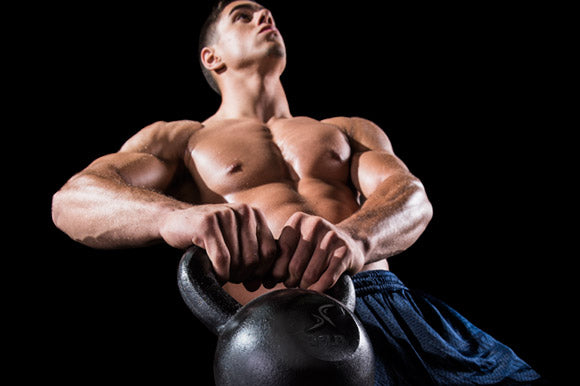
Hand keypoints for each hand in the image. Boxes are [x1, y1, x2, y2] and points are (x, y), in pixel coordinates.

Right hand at [159, 204, 276, 290]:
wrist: (175, 222)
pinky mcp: (207, 223)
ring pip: (237, 261)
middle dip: (242, 275)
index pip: (270, 251)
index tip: (249, 280)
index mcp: (255, 214)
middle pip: (254, 259)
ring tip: (221, 273)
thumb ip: (252, 257)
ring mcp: (225, 214)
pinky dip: (219, 273)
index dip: (260, 272)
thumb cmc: (209, 237)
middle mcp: (244, 210)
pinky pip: (222, 259)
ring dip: (229, 275)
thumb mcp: (235, 241)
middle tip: (231, 277)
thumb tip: (260, 284)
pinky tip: (214, 273)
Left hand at [268, 212, 364, 291]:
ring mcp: (332, 237)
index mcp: (298, 220)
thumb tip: (261, 280)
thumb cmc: (315, 248)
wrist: (351, 242)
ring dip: (305, 286)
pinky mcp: (345, 251)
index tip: (275, 281)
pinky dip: (319, 289)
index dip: (276, 271)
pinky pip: (327, 278)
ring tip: (304, 286)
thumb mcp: (297, 243)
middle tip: (292, 284)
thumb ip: (279, 256)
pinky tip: (316, 291)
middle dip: (290, 281)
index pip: (281, 252)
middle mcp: (314, 225)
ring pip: (310, 274)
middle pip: (294, 266)